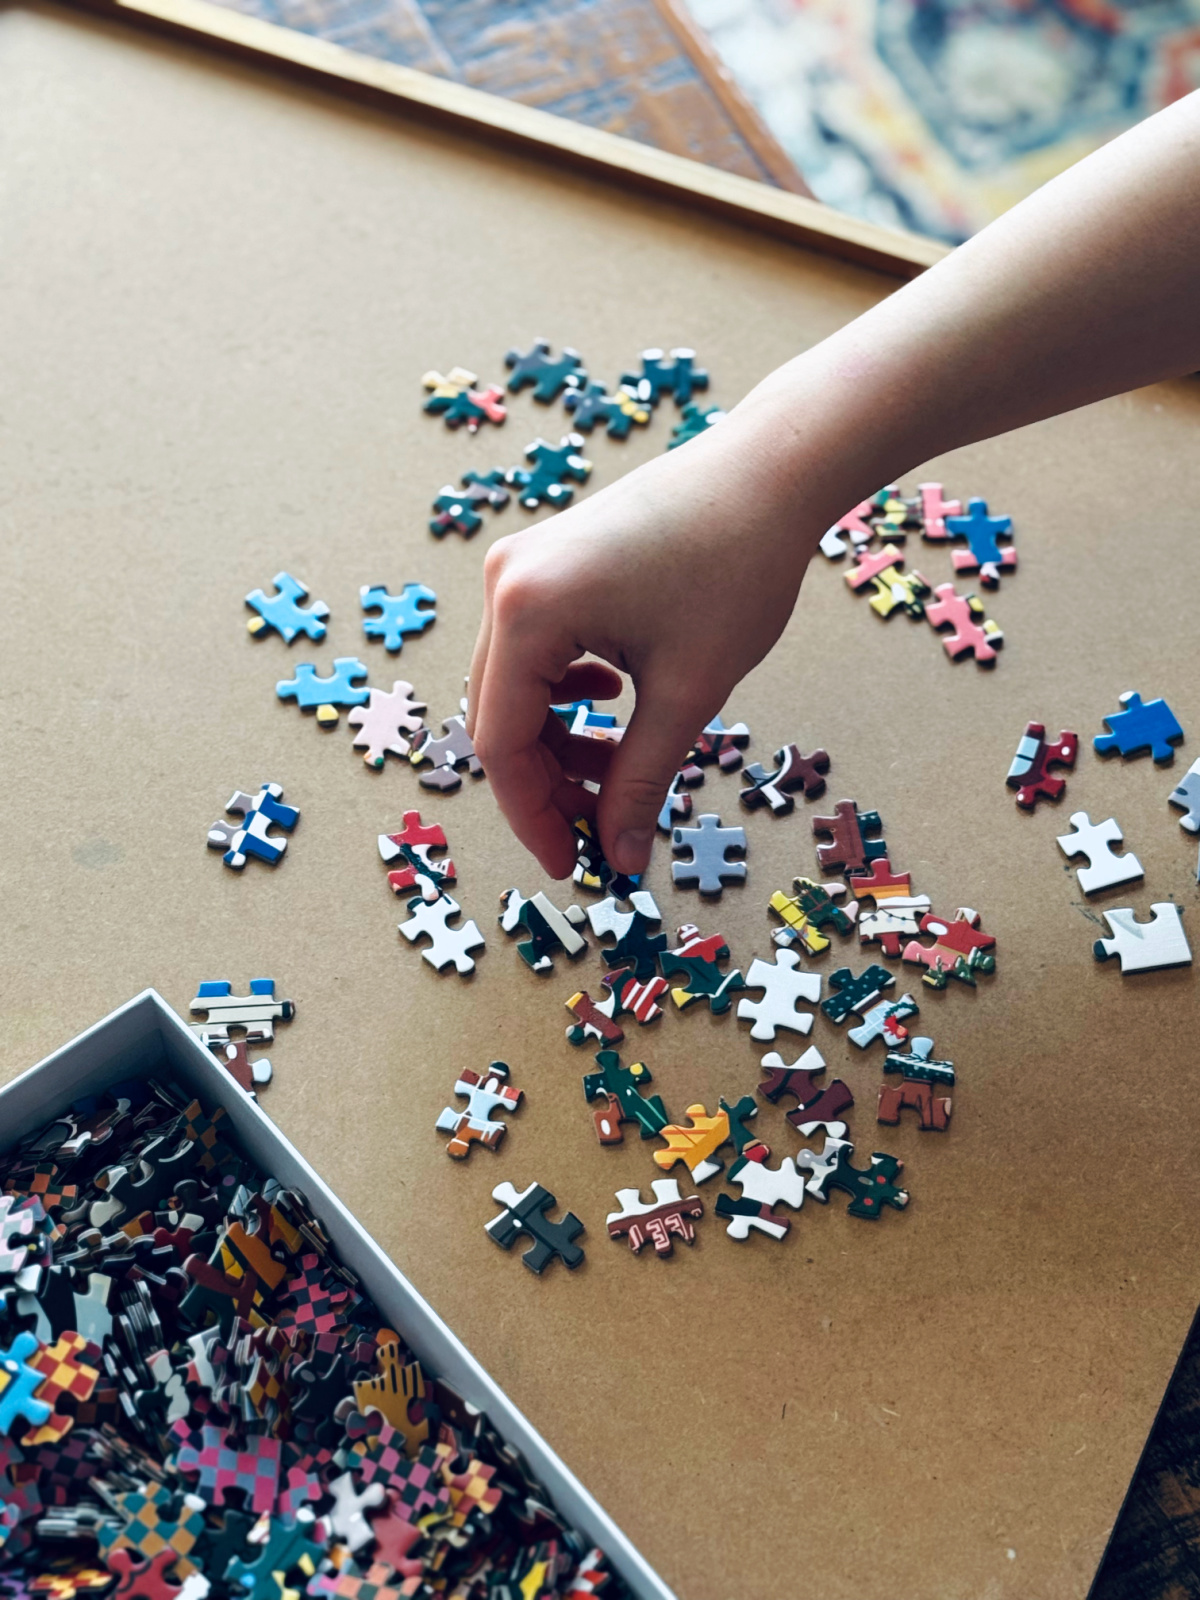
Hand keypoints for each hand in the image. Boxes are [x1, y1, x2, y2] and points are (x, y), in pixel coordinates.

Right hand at [467, 398, 835, 880]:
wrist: (770, 471)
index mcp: (528, 610)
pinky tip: (615, 699)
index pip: (502, 743)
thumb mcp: (689, 691)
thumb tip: (619, 855)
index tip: (574, 863)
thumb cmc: (738, 566)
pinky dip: (566, 694)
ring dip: (560, 739)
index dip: (535, 815)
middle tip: (602, 827)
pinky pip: (533, 651)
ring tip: (622, 763)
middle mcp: (506, 582)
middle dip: (549, 781)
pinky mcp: (545, 562)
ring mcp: (521, 566)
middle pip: (499, 716)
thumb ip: (643, 781)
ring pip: (516, 687)